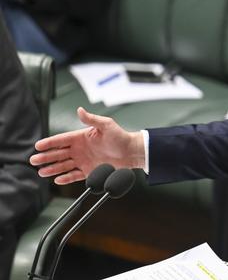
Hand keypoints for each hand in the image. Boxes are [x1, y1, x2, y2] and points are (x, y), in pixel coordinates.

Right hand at [30, 107, 144, 184]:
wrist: (131, 152)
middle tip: (34, 160)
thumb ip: (91, 119)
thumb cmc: (120, 136)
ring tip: (41, 172)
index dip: (49, 143)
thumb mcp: (106, 125)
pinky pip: (74, 175)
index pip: (61, 140)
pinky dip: (66, 178)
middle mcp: (80, 149)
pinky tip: (57, 179)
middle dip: (46, 157)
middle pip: (58, 153)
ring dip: (52, 168)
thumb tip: (80, 110)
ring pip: (64, 165)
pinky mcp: (89, 171)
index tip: (38, 145)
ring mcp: (83, 160)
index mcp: (81, 137)